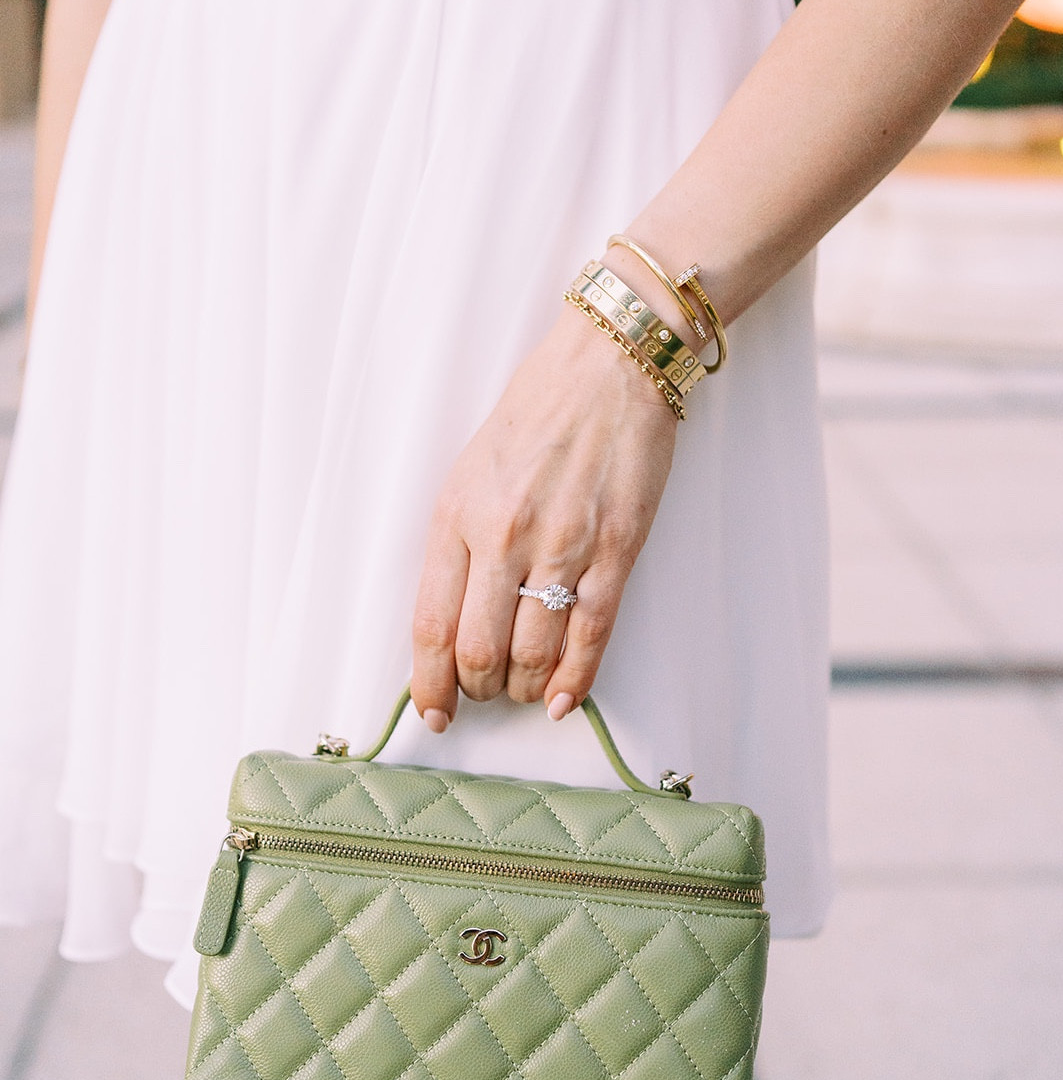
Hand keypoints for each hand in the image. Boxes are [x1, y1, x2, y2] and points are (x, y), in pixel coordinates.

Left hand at [411, 306, 676, 728]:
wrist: (608, 367)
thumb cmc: (535, 416)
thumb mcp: (470, 473)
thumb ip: (458, 544)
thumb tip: (453, 623)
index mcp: (456, 515)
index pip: (431, 625)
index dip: (430, 684)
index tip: (434, 713)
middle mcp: (503, 535)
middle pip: (480, 650)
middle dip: (479, 689)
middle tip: (486, 693)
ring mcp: (563, 544)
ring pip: (534, 652)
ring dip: (526, 688)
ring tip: (525, 691)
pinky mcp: (615, 549)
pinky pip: (591, 634)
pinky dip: (576, 679)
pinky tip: (565, 699)